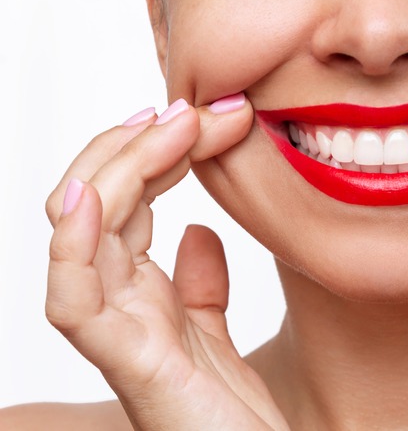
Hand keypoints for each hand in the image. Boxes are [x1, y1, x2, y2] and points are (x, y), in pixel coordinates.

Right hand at [45, 95, 288, 429]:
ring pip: (83, 234)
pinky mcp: (129, 363)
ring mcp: (118, 331)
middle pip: (100, 203)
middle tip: (193, 108)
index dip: (152, 151)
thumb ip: (201, 285)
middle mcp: (120, 304)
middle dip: (140, 145)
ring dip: (119, 169)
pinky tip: (93, 198)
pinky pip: (76, 301)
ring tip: (166, 125)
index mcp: (139, 293)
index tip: (198, 114)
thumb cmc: (231, 412)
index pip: (127, 203)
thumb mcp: (216, 331)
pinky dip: (75, 247)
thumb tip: (200, 230)